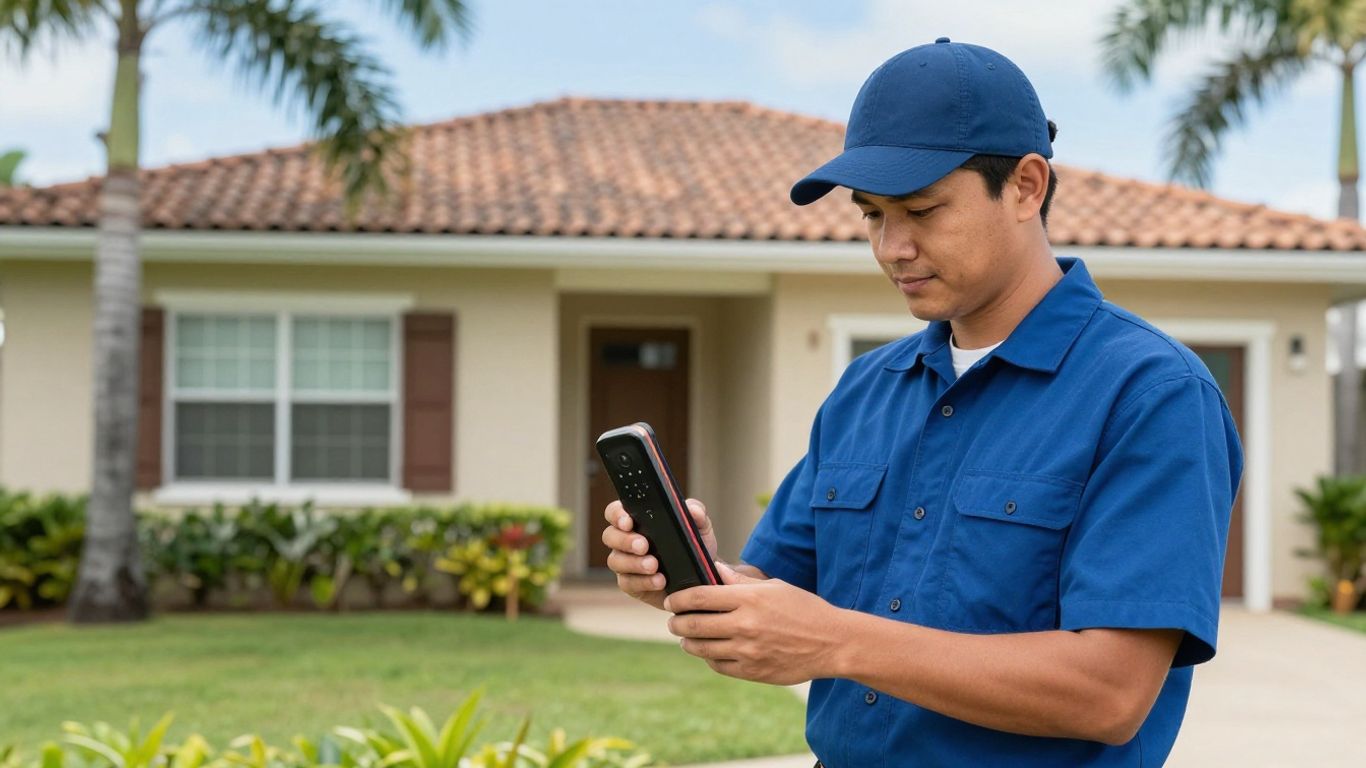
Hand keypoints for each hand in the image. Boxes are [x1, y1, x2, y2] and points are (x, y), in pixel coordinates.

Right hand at [601, 497, 717, 610]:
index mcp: (636, 520)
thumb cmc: (694, 546)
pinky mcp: (632, 585)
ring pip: (615, 561)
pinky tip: (659, 581)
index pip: (615, 512)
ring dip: (633, 563)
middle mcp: (625, 540)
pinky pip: (628, 583)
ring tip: (654, 566)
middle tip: (644, 546)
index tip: (628, 522)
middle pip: (609, 536)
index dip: (617, 515)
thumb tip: (691, 509)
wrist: (702, 578)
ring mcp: (625, 564)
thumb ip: (697, 513)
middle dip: (625, 540)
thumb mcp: (700, 527)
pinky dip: (644, 582)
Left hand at [663, 562, 846, 685]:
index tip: (672, 600)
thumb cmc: (804, 609)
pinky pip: (718, 665)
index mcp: (749, 599)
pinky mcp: (752, 672)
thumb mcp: (774, 587)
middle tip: (673, 620)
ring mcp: (748, 651)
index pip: (700, 597)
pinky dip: (708, 657)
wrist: (832, 643)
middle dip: (677, 622)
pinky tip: (709, 651)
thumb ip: (740, 581)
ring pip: (701, 648)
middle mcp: (745, 626)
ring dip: (688, 642)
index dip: (679, 598)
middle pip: (695, 624)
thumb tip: (714, 569)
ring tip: (686, 637)